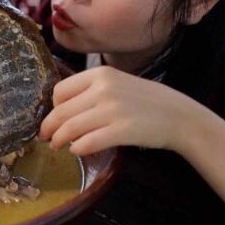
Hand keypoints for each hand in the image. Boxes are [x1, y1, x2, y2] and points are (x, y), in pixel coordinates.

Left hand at [38, 66, 206, 155]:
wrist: (180, 115)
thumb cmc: (144, 100)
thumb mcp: (116, 83)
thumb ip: (89, 91)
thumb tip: (58, 109)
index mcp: (100, 74)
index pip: (60, 90)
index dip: (52, 107)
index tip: (54, 118)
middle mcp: (104, 89)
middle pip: (61, 111)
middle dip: (48, 127)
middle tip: (45, 137)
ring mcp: (114, 109)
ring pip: (70, 128)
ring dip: (58, 140)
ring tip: (57, 146)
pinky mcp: (123, 130)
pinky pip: (88, 142)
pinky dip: (77, 148)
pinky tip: (77, 150)